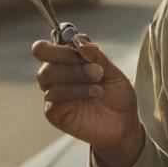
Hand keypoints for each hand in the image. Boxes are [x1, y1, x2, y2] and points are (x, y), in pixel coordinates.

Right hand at [32, 35, 142, 166]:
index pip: (47, 46)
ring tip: (99, 86)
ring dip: (75, 76)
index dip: (61, 44)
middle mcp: (56, 74)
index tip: (83, 50)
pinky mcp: (54, 113)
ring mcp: (53, 93)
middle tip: (97, 70)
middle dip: (68, 57)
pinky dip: (75, 92)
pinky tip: (95, 94)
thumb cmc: (117, 96)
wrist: (124, 125)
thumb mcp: (114, 74)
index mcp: (67, 60)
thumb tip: (80, 41)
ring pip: (47, 75)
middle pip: (43, 55)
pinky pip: (54, 97)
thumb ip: (98, 57)